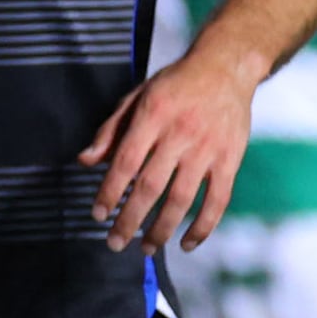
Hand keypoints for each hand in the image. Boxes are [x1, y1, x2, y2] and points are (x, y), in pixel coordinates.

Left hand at [81, 43, 262, 251]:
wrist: (226, 68)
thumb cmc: (173, 85)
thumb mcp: (136, 97)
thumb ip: (110, 130)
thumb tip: (86, 161)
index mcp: (152, 117)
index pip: (125, 163)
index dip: (110, 192)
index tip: (97, 215)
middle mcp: (180, 134)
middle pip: (151, 186)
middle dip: (130, 219)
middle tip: (114, 243)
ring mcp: (208, 149)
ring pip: (182, 198)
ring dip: (162, 229)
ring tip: (145, 249)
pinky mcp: (231, 160)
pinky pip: (218, 200)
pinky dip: (203, 226)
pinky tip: (186, 243)